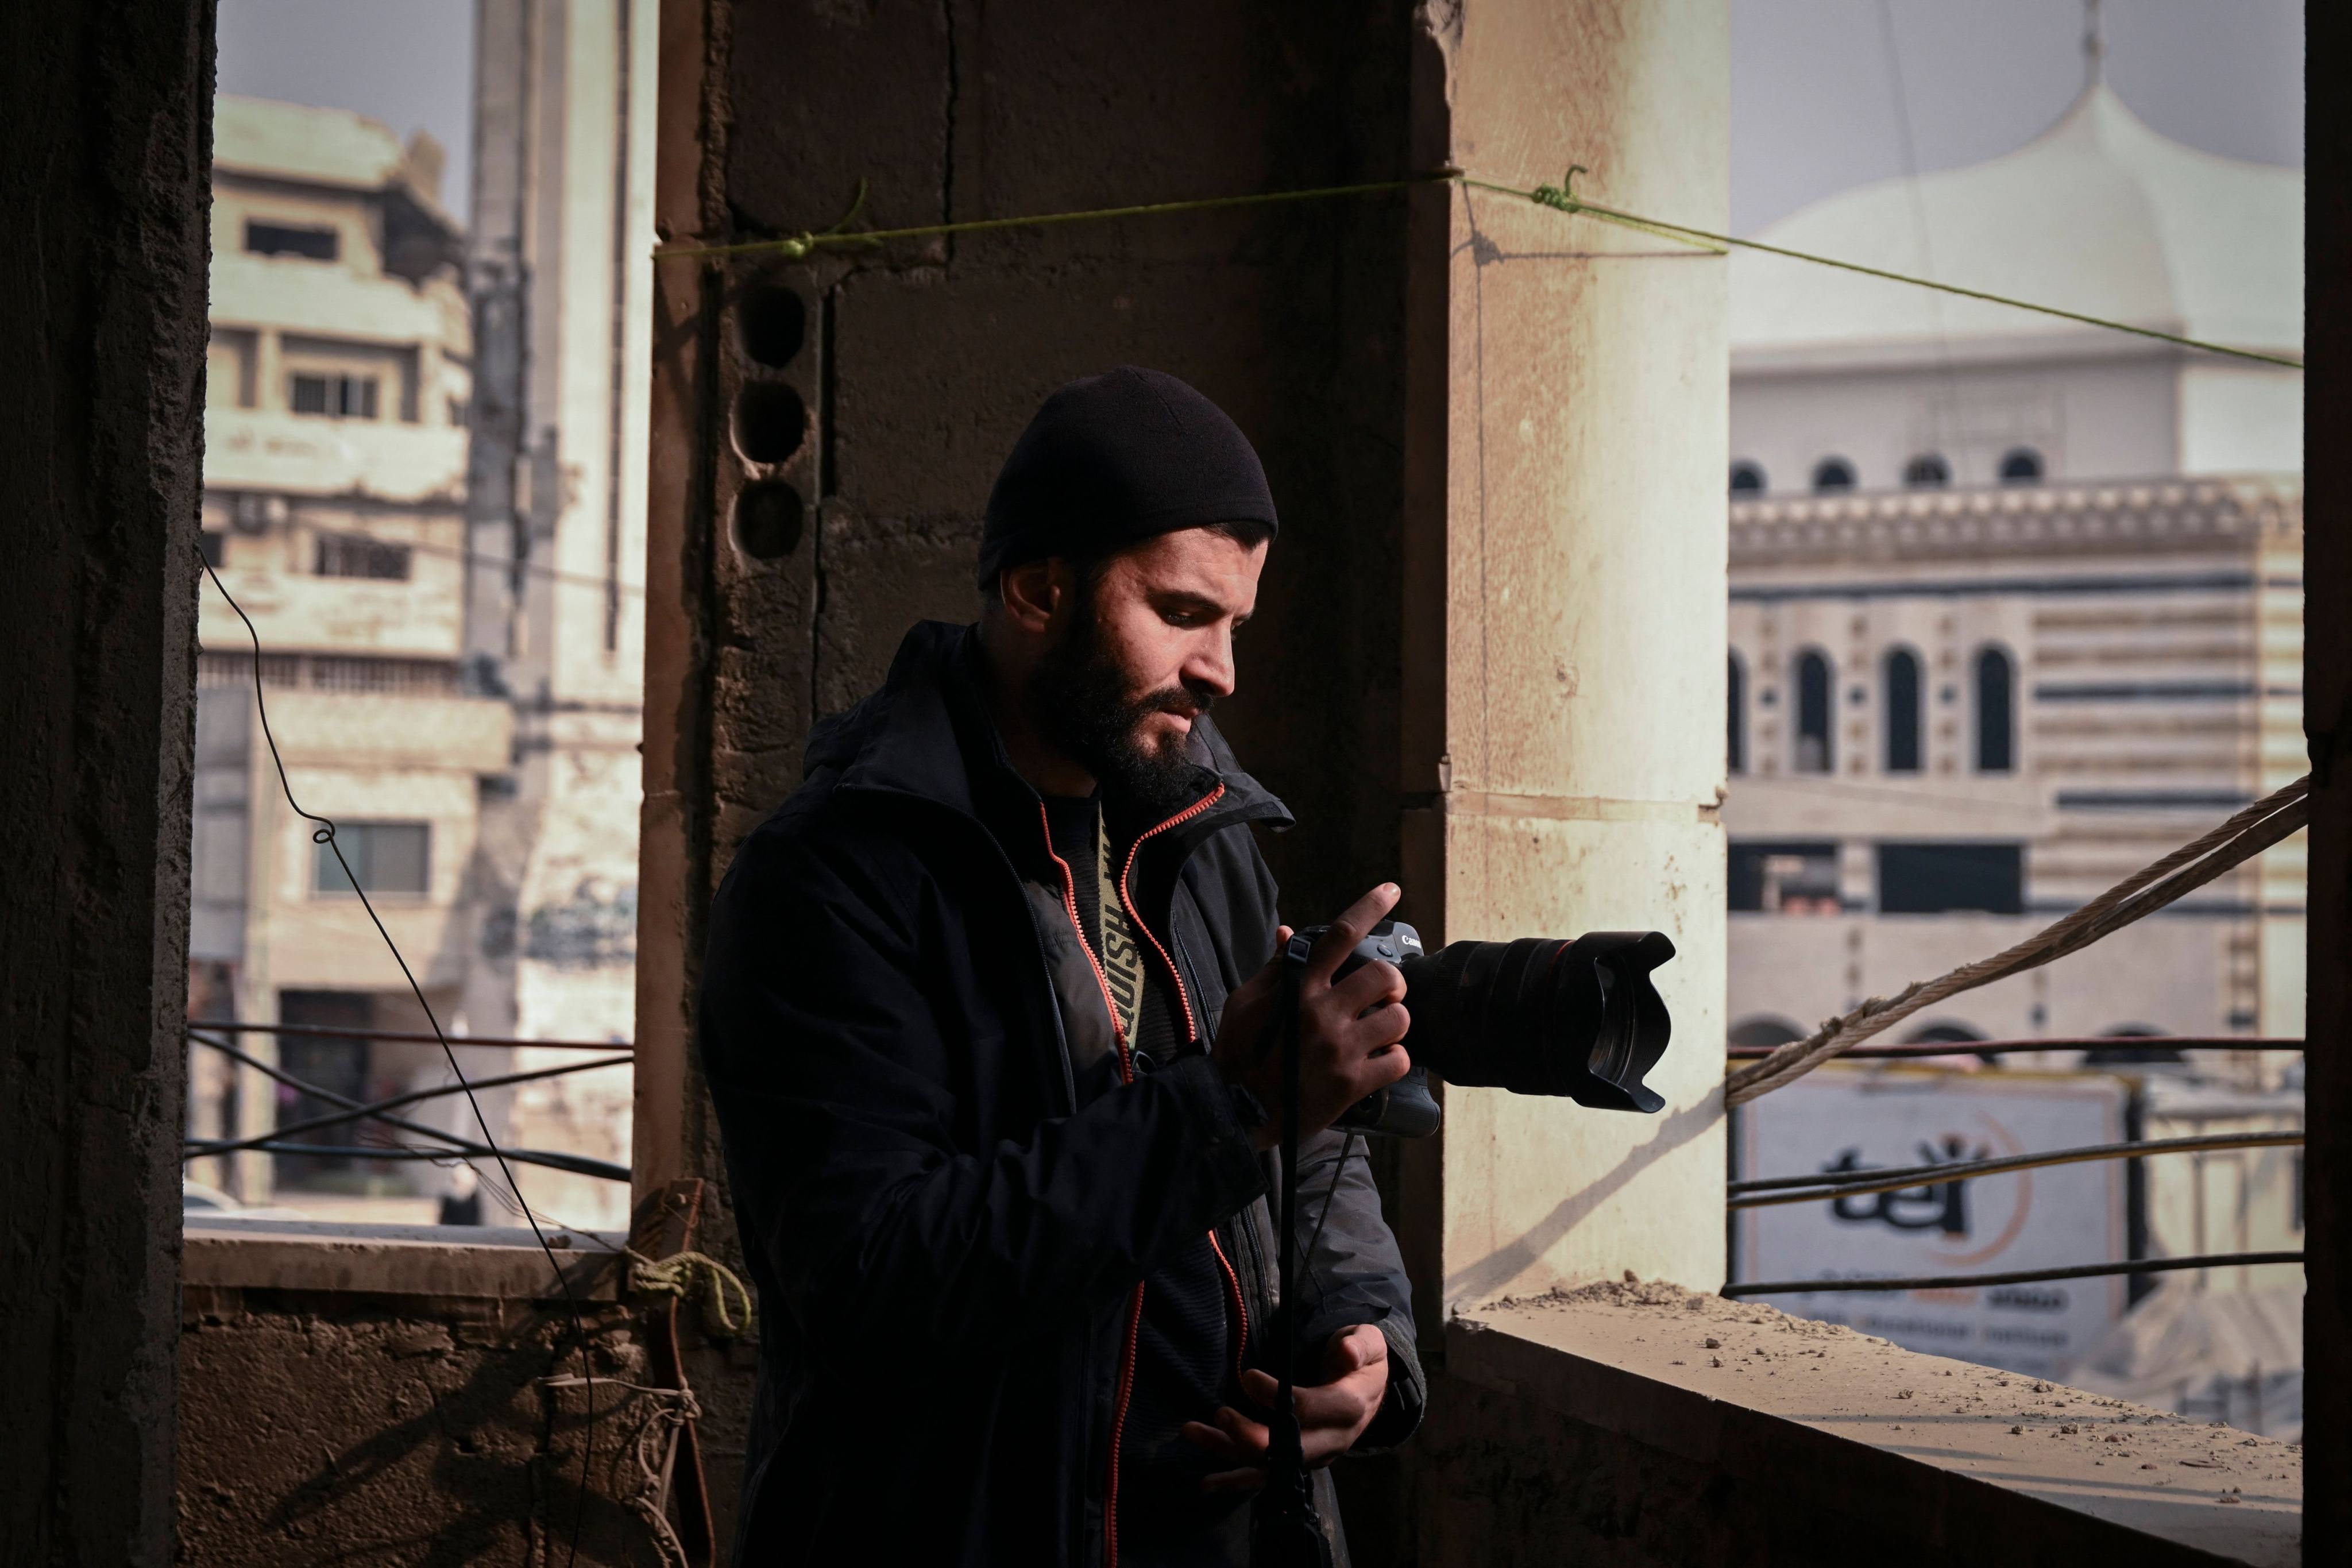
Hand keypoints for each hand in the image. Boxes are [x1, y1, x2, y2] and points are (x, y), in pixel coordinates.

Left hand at [1178, 1324, 1390, 1492]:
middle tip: (1221, 1413)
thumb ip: (1359, 1345)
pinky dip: (1234, 1479)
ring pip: (1267, 1464)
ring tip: (1192, 1432)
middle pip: (1287, 1450)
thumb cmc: (1361, 1362)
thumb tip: (1346, 1353)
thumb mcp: (1368, 1343)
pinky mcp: (1295, 1462)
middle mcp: (1330, 1441)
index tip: (1249, 1377)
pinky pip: (1263, 1474)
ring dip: (1228, 1451)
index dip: (1277, 1397)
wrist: (1367, 1392)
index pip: (1309, 1409)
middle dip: (1250, 1436)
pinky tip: (1206, 1482)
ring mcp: (1311, 1457)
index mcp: (1348, 1409)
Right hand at [1212, 884, 1412, 1152]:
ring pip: (1399, 1018)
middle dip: (1391, 983)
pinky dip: (1394, 1060)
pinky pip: (1399, 1061)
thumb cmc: (1238, 1054)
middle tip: (1384, 995)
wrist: (1236, 1112)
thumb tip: (1289, 932)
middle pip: (1384, 975)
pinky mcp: (1353, 1084)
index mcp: (1298, 988)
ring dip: (1394, 1024)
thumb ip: (1275, 968)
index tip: (1391, 890)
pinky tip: (1378, 1063)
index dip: (1369, 908)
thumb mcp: (1245, 1002)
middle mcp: (1322, 1013)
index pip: (1339, 935)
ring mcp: (1341, 1049)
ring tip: (1378, 1033)